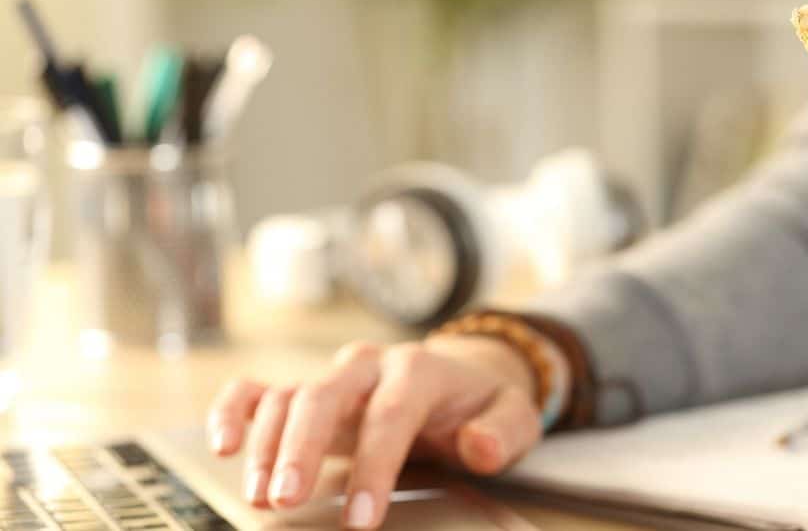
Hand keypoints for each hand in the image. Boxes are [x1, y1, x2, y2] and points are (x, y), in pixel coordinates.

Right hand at [207, 336, 542, 527]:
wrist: (461, 381)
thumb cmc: (480, 408)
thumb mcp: (512, 418)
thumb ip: (502, 432)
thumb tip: (477, 446)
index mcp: (419, 370)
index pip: (391, 414)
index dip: (374, 465)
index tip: (359, 517)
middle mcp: (369, 366)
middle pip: (324, 395)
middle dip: (302, 448)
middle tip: (287, 500)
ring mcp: (332, 376)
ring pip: (288, 396)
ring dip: (269, 446)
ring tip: (262, 496)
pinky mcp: (306, 391)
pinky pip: (258, 390)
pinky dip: (233, 411)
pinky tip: (222, 444)